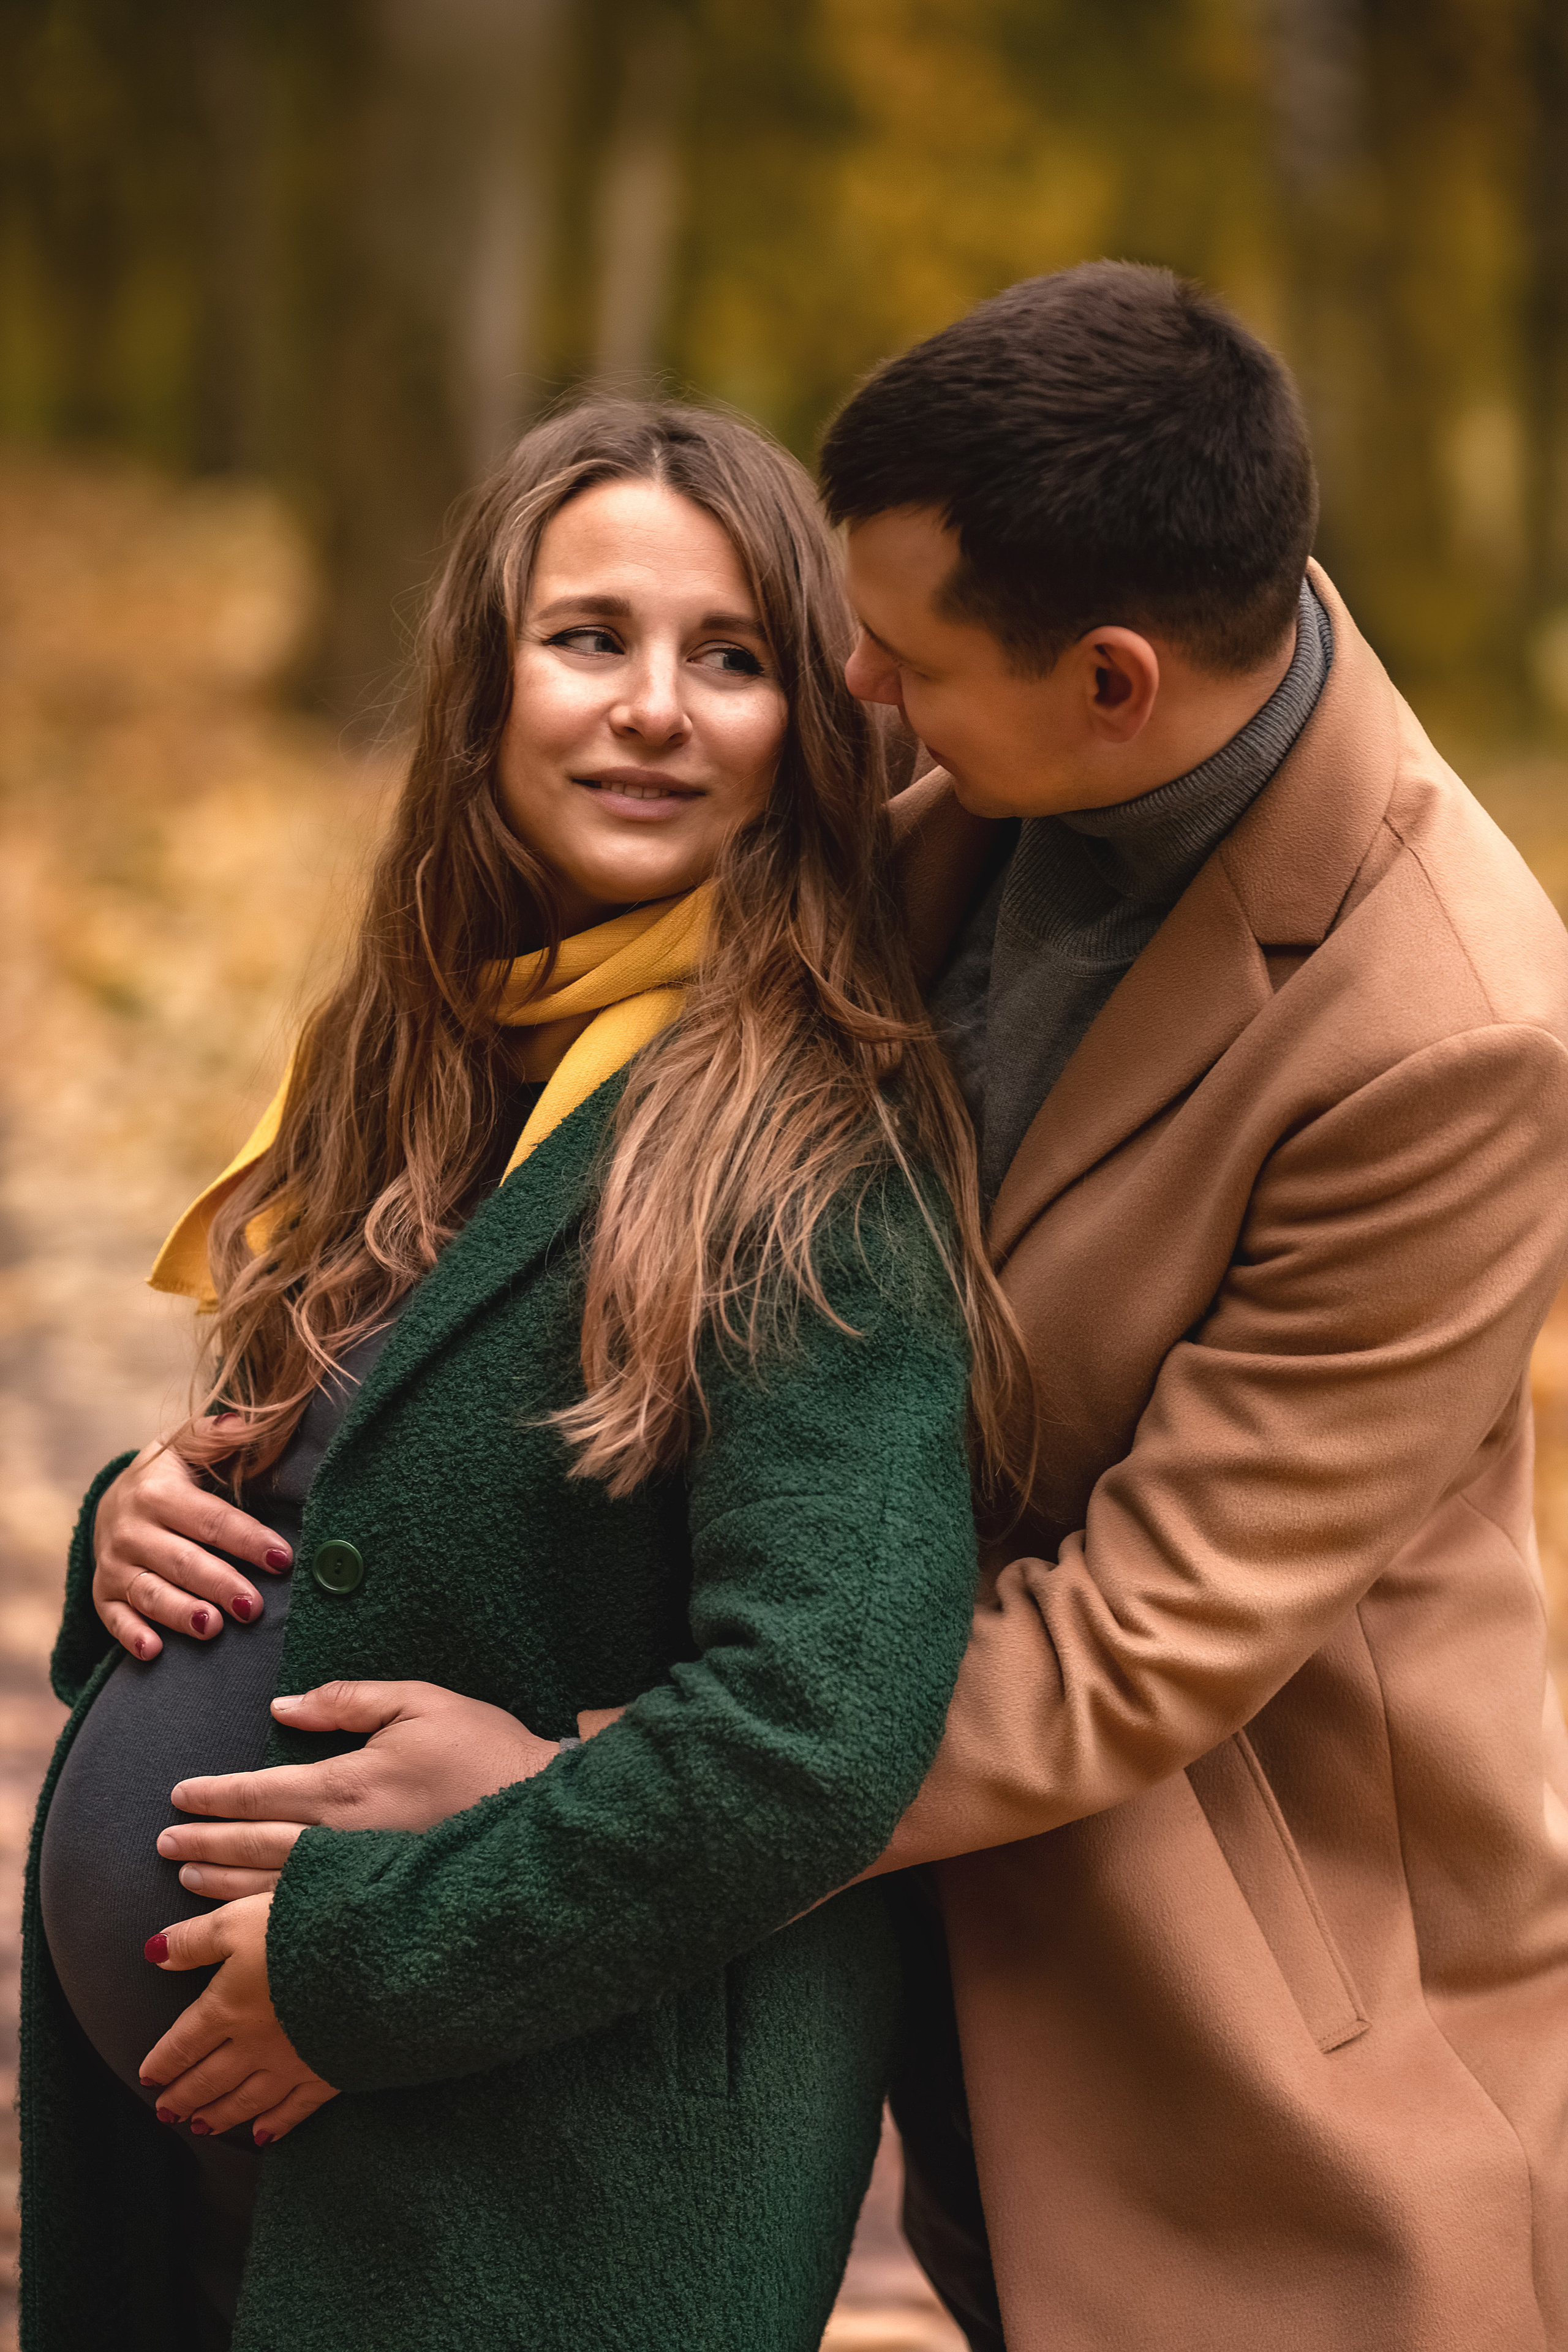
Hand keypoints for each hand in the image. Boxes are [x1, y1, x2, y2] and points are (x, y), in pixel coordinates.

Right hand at [93, 1433, 291, 1658]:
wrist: (113, 1500)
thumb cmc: (171, 1475)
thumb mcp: (189, 1445)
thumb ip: (218, 1436)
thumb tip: (246, 1421)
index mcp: (158, 1491)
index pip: (210, 1519)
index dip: (247, 1538)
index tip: (282, 1558)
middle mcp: (131, 1530)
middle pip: (181, 1561)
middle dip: (219, 1584)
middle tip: (252, 1607)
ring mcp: (114, 1564)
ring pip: (150, 1593)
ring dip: (181, 1613)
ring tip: (213, 1628)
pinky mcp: (103, 1594)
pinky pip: (115, 1619)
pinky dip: (132, 1636)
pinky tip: (155, 1651)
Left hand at [140, 1892, 337, 2144]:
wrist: (368, 1957)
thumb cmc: (301, 1931)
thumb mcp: (237, 1920)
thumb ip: (194, 1940)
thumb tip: (154, 1952)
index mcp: (226, 2008)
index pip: (184, 2043)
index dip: (163, 2062)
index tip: (149, 2077)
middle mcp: (252, 2045)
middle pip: (209, 2078)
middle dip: (184, 2097)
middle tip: (166, 2112)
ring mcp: (290, 2065)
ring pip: (245, 2100)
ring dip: (219, 2115)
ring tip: (201, 2127)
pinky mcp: (327, 2072)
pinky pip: (294, 2109)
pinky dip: (275, 2125)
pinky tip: (263, 2136)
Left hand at [159, 1680, 562, 1899]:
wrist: (541, 1809)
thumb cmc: (484, 1747)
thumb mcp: (418, 1701)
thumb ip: (348, 1700)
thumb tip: (285, 1709)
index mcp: (350, 1783)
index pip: (261, 1792)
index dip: (214, 1796)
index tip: (178, 1796)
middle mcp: (346, 1838)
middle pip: (255, 1845)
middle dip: (204, 1843)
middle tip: (164, 1843)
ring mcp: (363, 1878)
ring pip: (272, 1887)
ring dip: (222, 1882)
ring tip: (187, 1877)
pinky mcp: (382, 1901)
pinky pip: (306, 1914)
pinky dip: (264, 1917)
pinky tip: (244, 1921)